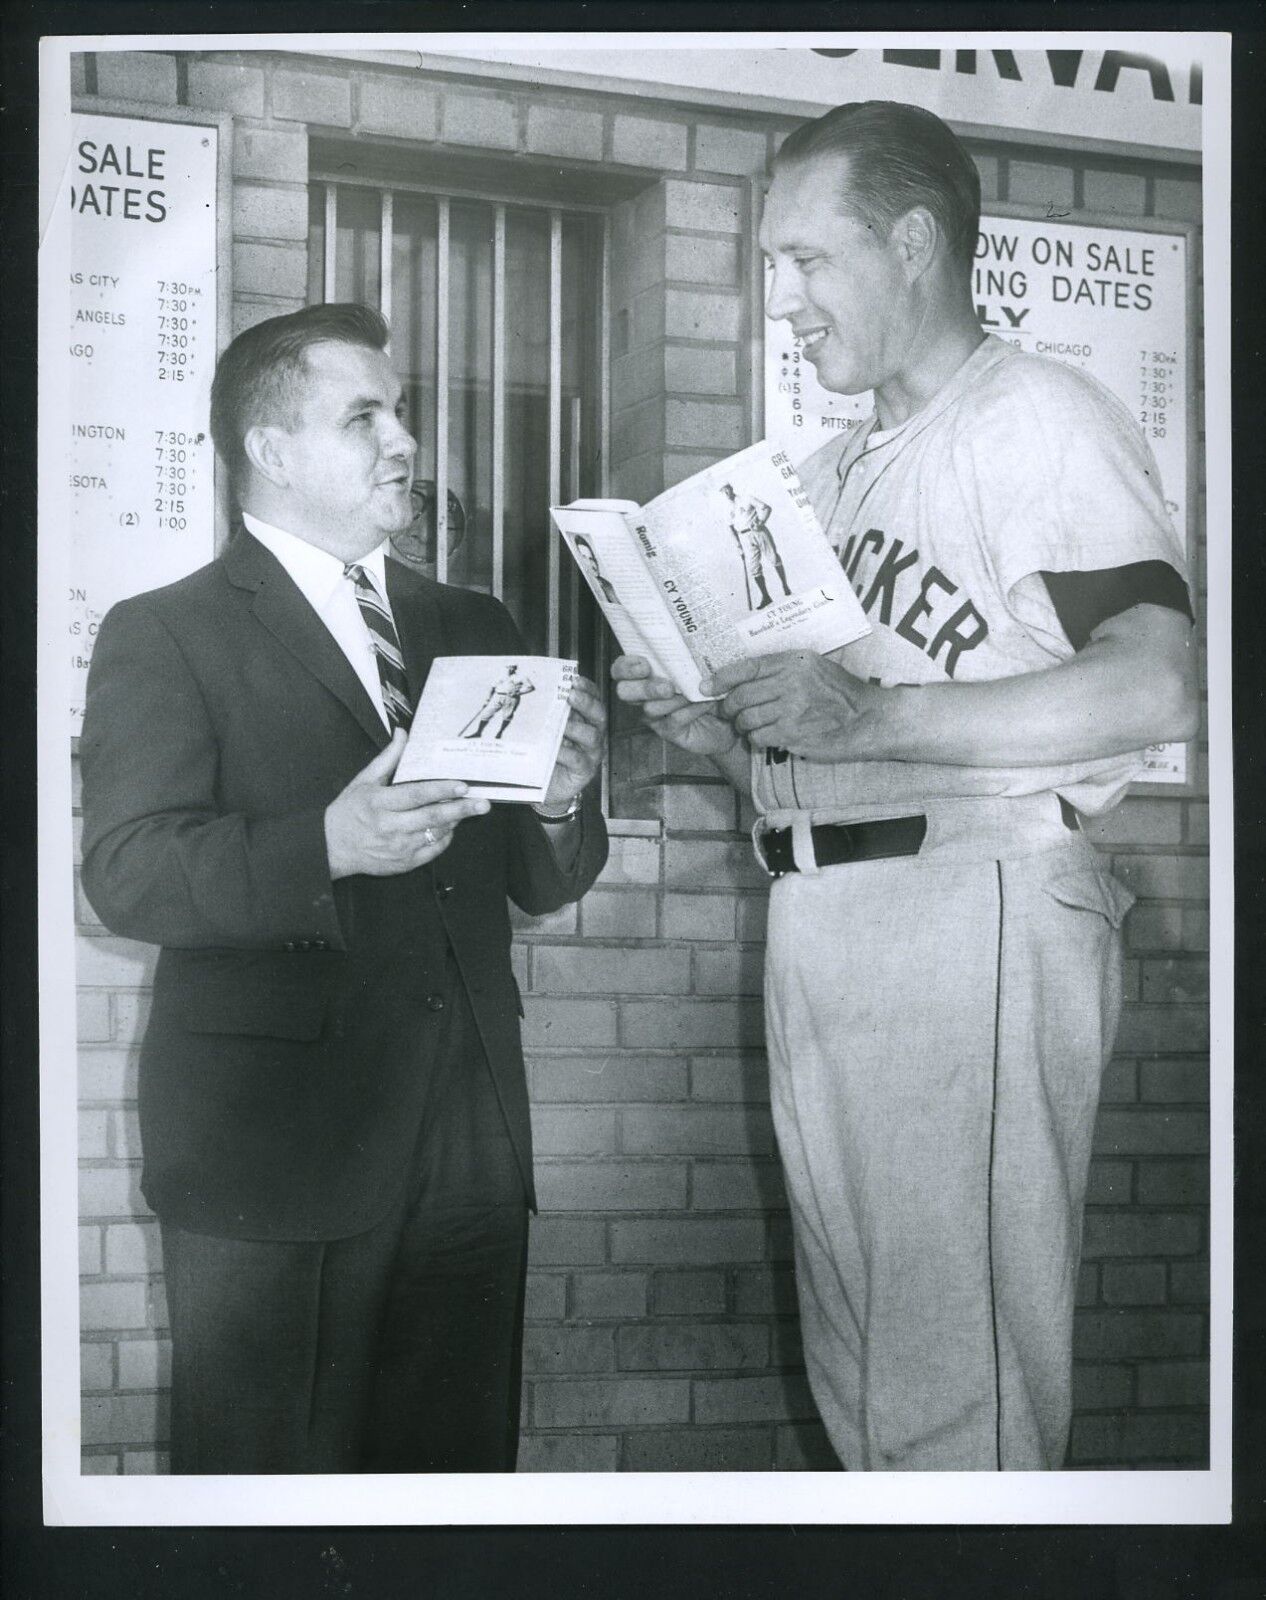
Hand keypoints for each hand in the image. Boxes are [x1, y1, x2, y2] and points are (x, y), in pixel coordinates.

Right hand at [324, 730, 490, 878]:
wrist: (331, 847)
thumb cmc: (348, 812)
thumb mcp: (364, 781)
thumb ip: (387, 759)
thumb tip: (402, 734)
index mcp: (379, 803)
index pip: (416, 795)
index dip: (441, 790)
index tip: (462, 785)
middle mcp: (390, 827)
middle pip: (432, 817)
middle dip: (461, 809)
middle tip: (482, 803)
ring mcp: (398, 847)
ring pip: (435, 834)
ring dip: (455, 822)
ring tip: (471, 810)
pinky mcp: (403, 863)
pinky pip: (432, 851)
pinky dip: (444, 838)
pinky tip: (451, 827)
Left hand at [539, 675, 606, 812]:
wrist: (545, 786)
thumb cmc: (546, 753)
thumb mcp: (547, 730)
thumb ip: (548, 714)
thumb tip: (537, 692)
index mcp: (585, 719)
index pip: (593, 698)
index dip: (587, 688)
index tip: (575, 679)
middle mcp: (592, 733)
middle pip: (598, 714)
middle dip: (586, 702)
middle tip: (571, 695)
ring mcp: (591, 753)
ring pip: (592, 736)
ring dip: (576, 727)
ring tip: (562, 723)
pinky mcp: (584, 771)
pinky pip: (578, 759)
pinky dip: (567, 752)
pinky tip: (556, 747)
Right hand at [610, 654, 739, 759]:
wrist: (731, 711)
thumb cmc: (712, 680)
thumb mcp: (700, 661)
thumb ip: (687, 651)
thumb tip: (685, 631)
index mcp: (645, 673)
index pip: (620, 669)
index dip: (625, 667)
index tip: (645, 665)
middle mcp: (644, 694)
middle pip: (624, 692)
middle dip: (644, 688)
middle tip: (667, 687)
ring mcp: (654, 715)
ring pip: (649, 708)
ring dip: (673, 700)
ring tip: (694, 693)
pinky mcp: (669, 731)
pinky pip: (673, 720)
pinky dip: (691, 710)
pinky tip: (706, 703)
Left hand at [705, 651, 887, 761]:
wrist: (868, 719)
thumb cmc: (840, 693)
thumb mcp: (814, 668)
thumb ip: (783, 669)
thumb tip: (743, 677)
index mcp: (794, 661)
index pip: (746, 667)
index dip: (721, 677)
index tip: (706, 686)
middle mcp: (791, 682)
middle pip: (741, 696)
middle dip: (728, 707)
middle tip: (729, 713)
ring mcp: (792, 709)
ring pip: (746, 719)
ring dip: (743, 725)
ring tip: (750, 726)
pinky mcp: (794, 733)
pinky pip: (759, 737)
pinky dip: (757, 739)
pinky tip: (768, 737)